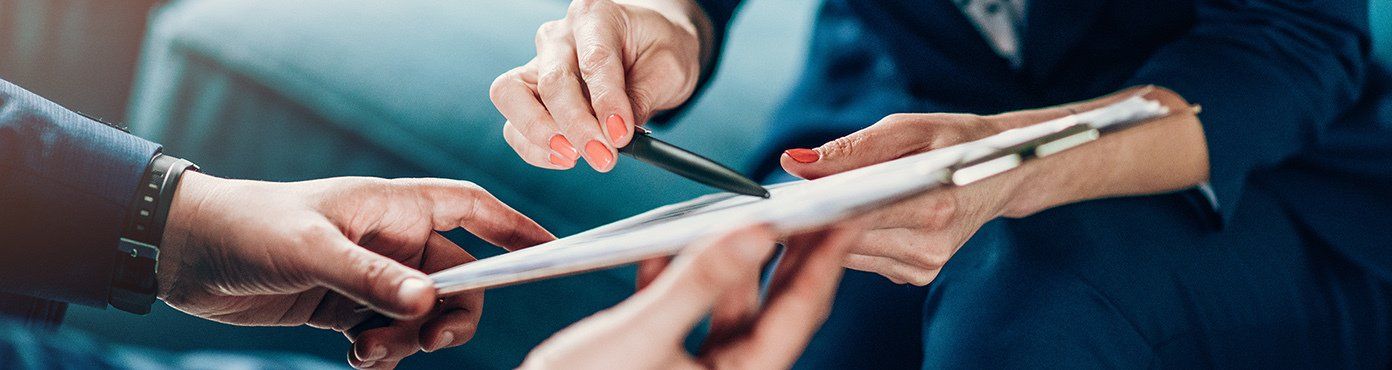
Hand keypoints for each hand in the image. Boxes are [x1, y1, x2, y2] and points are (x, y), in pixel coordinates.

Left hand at [158, 172, 554, 368]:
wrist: (185, 253)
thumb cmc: (249, 228)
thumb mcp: (312, 251)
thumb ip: (371, 279)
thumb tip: (429, 304)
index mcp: (392, 207)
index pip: (471, 211)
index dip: (514, 229)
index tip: (549, 252)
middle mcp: (389, 239)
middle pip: (458, 278)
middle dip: (454, 312)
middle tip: (431, 337)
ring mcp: (370, 274)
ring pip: (424, 313)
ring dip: (412, 339)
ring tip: (372, 351)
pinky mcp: (345, 306)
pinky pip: (390, 334)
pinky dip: (386, 352)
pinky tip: (360, 357)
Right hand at [490, 0, 708, 171]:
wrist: (644, 45)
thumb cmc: (655, 48)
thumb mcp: (668, 67)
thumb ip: (642, 98)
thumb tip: (617, 136)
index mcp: (596, 16)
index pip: (594, 60)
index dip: (607, 102)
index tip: (621, 135)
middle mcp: (559, 36)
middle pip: (551, 81)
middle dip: (576, 126)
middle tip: (602, 156)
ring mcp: (538, 63)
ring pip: (511, 96)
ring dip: (540, 136)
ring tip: (574, 157)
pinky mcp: (529, 92)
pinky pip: (514, 124)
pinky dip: (534, 148)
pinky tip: (565, 157)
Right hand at [521, 224, 861, 368]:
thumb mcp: (641, 333)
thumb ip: (699, 281)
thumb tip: (757, 232)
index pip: (800, 310)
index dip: (827, 256)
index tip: (850, 209)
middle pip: (773, 304)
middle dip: (791, 250)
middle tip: (814, 197)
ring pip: (728, 304)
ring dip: (730, 259)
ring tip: (745, 208)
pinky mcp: (660, 362)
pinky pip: (684, 312)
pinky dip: (679, 275)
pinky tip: (668, 241)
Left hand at [774, 86, 1208, 285]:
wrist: (1005, 172)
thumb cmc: (959, 141)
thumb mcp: (909, 129)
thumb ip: (851, 149)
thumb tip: (795, 162)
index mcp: (934, 206)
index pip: (856, 216)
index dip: (813, 210)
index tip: (779, 199)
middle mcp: (930, 245)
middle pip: (846, 240)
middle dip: (812, 220)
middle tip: (781, 199)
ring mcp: (923, 267)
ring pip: (849, 255)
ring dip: (825, 232)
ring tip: (809, 205)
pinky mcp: (916, 276)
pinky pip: (863, 260)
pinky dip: (846, 240)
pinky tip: (842, 220)